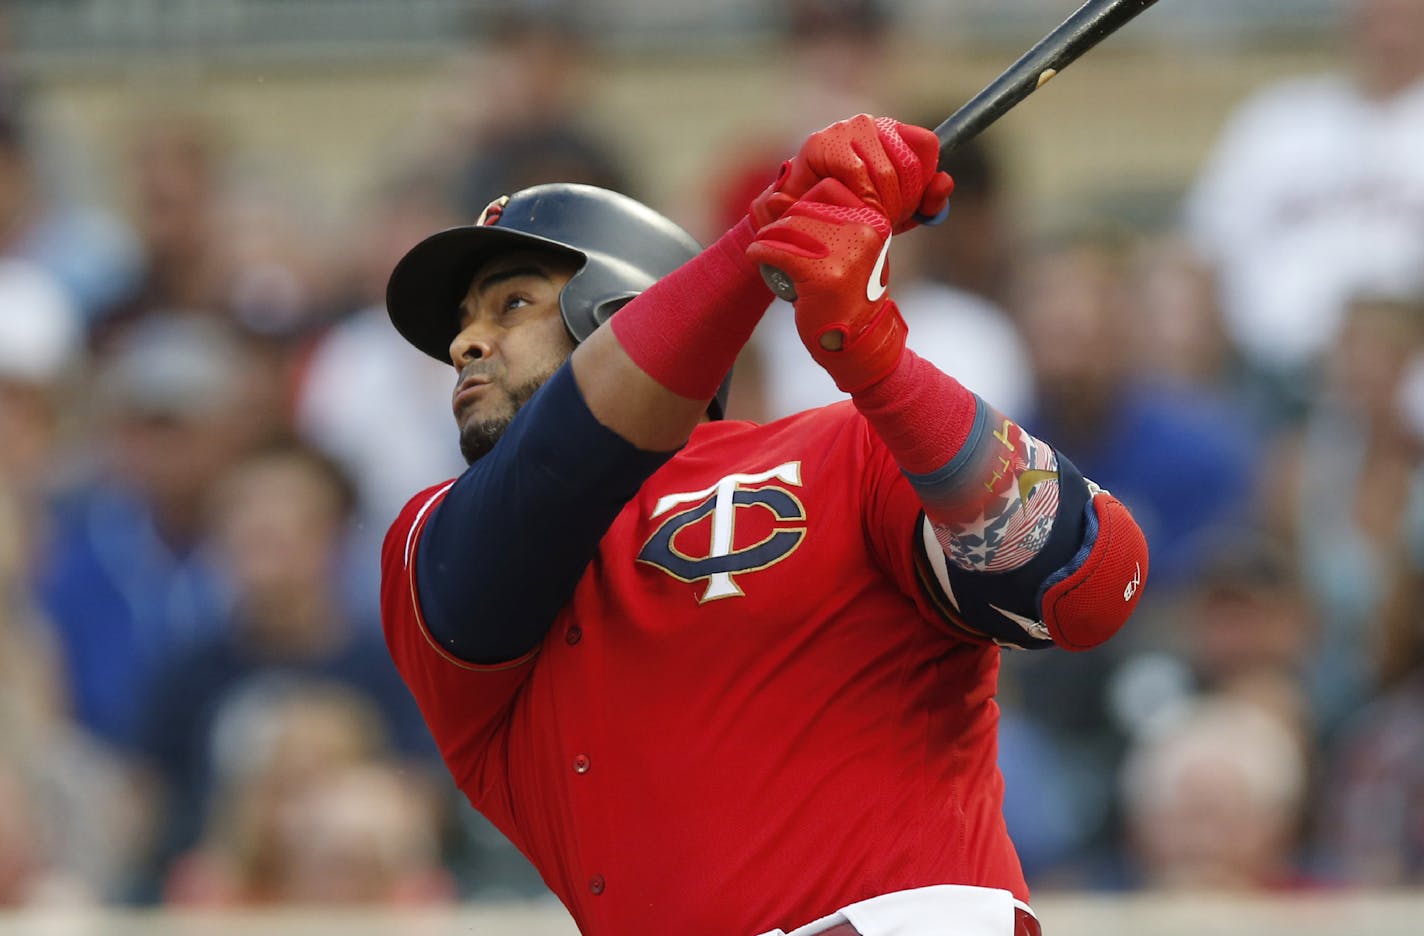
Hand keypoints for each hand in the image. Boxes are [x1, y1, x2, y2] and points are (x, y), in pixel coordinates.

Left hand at [746, 178, 906, 392]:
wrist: (860, 339)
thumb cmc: (850, 294)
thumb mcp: (849, 252)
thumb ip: (823, 223)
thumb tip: (775, 194)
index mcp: (874, 221)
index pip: (830, 187)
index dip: (804, 200)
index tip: (793, 219)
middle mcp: (863, 231)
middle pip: (805, 207)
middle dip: (783, 221)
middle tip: (774, 238)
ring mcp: (844, 253)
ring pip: (789, 226)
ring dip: (768, 235)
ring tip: (764, 247)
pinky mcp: (821, 274)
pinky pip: (777, 249)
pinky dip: (760, 250)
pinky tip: (757, 256)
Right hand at [749, 115, 953, 233]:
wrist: (802, 227)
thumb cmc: (850, 216)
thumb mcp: (898, 215)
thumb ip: (928, 201)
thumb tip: (945, 181)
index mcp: (892, 134)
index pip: (926, 146)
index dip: (920, 185)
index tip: (906, 209)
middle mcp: (870, 125)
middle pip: (908, 163)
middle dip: (900, 202)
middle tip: (883, 221)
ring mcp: (844, 130)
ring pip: (885, 170)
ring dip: (880, 204)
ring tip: (864, 218)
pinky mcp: (821, 143)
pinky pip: (857, 172)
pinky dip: (858, 198)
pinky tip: (848, 209)